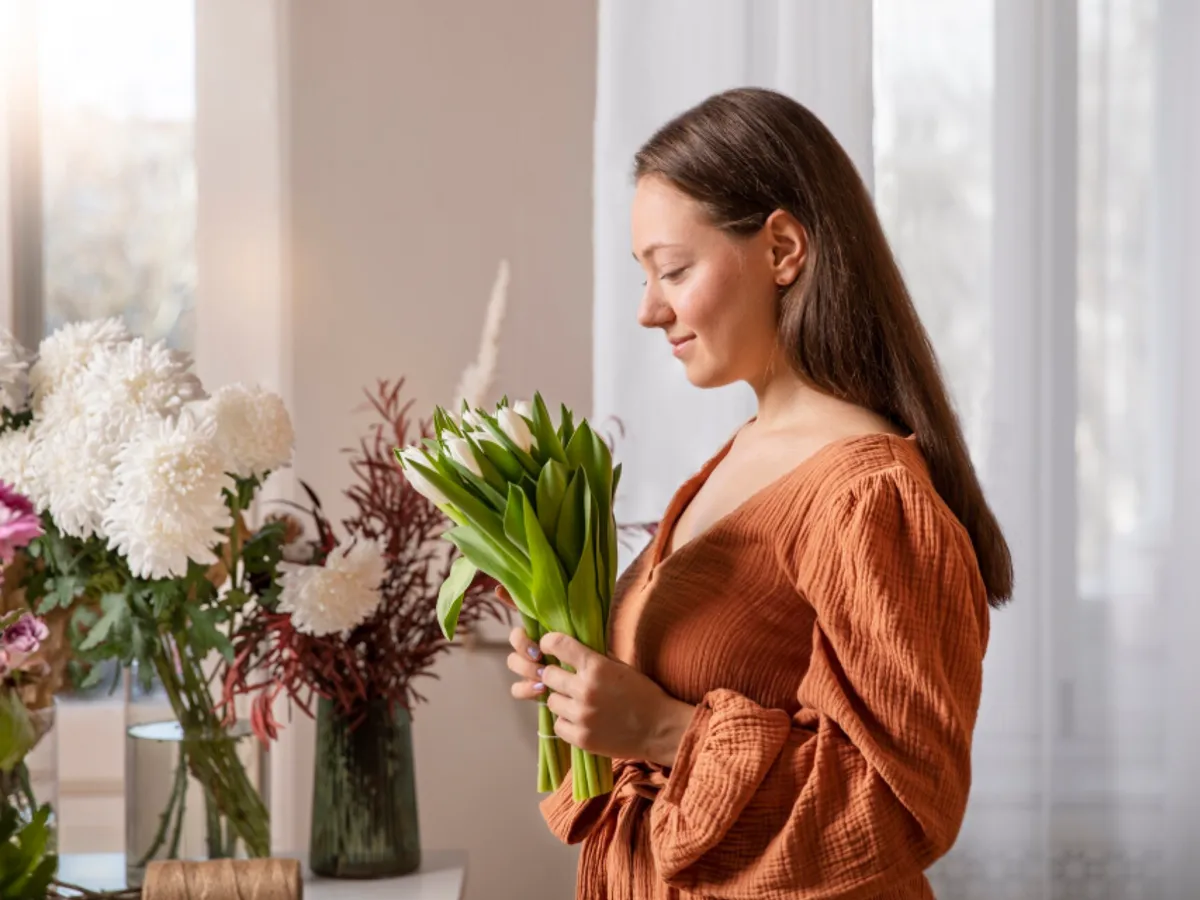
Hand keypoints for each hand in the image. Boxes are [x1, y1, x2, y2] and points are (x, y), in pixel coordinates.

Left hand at [528, 631, 695, 766]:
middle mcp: (585, 690)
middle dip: (555, 675)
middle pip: (548, 675)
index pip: (558, 645)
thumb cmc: (643, 694)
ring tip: (577, 702)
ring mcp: (581, 716)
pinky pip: (558, 725)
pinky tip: (581, 720)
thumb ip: (594, 659)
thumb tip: (569, 650)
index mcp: (596, 667)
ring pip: (551, 701)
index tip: (549, 647)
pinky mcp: (581, 739)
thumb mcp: (620, 667)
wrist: (659, 729)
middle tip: (566, 679)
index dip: (549, 643)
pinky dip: (566, 722)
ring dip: (561, 700)